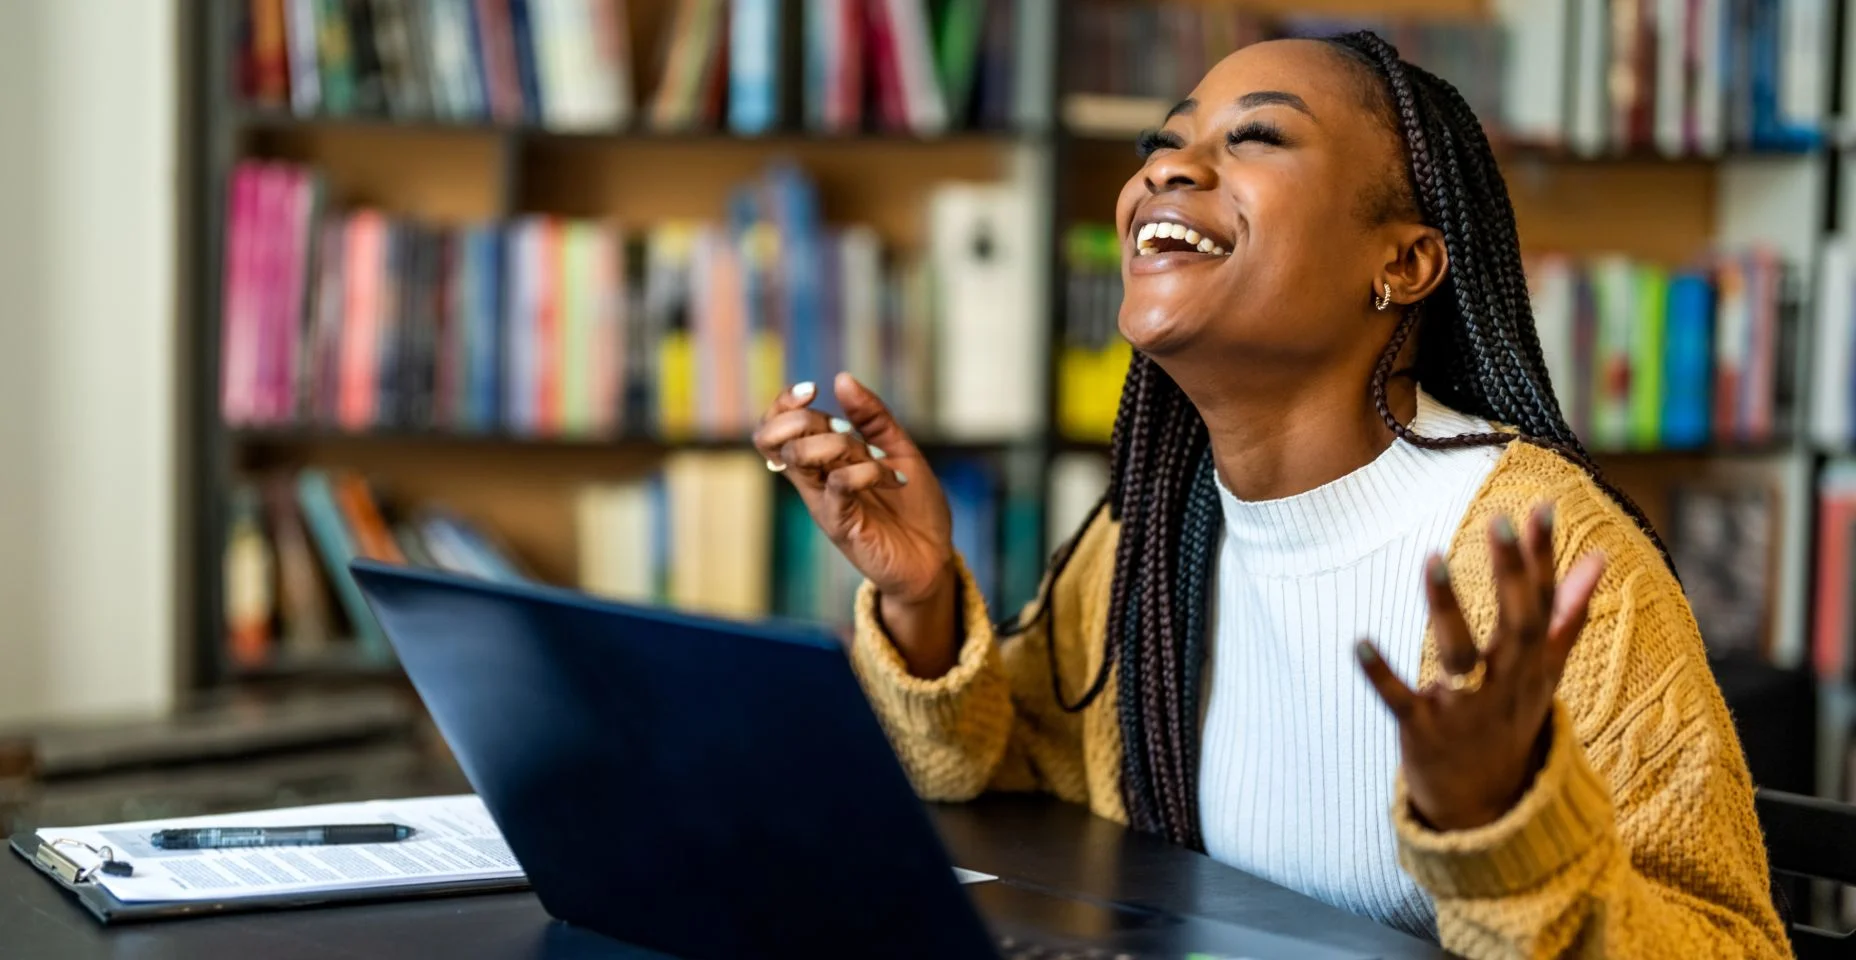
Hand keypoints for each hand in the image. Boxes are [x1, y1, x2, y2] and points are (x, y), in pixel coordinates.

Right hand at [751, 372, 956, 634]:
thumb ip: (871, 417)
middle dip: (802, 419)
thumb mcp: (897, 449)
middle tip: (839, 428)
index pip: (775, 427)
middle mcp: (816, 480)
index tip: (811, 390)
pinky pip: (836, 487)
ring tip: (870, 456)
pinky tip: (886, 476)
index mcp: (823, 460)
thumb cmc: (912, 506)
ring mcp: (826, 503)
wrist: (933, 556)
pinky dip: (861, 471)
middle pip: (772, 439)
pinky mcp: (843, 525)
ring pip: (797, 458)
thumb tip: (842, 378)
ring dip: (833, 443)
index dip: (782, 404)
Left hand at [1356, 505, 1607, 831]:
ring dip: (1446, 609)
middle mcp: (1505, 683)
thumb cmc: (1511, 718)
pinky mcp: (1423, 729)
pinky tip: (1358, 643)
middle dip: (1509, 574)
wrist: (1485, 802)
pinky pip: (1400, 700)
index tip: (1540, 506)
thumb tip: (1600, 557)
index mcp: (1532, 663)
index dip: (1543, 557)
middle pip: (1514, 625)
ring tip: (1432, 558)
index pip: (1543, 603)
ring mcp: (1464, 707)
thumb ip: (1567, 612)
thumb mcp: (1545, 669)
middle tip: (1497, 520)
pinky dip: (1380, 674)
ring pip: (1459, 655)